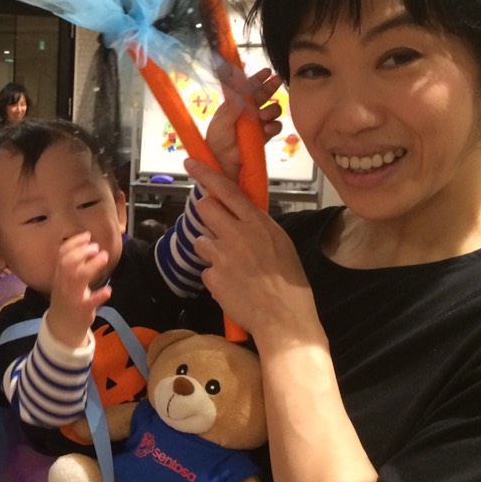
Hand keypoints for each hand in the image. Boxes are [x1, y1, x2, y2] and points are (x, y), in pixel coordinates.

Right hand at [46, 232, 111, 347]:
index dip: (73, 242)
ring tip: (104, 257)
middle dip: (82, 251)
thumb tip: (87, 247)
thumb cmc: (67, 299)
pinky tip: (108, 290)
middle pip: (68, 263)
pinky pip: (89, 302)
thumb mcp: (64, 281)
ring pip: (79, 278)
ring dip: (92, 265)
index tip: (87, 235)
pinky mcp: (81, 309)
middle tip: (96, 246)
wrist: (62, 327)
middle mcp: (63, 283)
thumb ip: (72, 265)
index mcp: (59, 275)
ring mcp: (72, 296)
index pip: (62, 254)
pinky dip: (99, 296)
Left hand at [187, 158, 317, 339]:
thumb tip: (241, 217)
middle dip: (206, 214)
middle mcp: (237, 234)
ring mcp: (222, 256)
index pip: (228, 191)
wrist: (284, 319)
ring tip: (232, 266)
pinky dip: (215, 276)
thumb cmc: (289, 282)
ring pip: (201, 240)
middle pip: (205, 209)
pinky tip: (232, 286)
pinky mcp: (212, 277)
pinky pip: (206, 269)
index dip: (206, 175)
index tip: (191, 162)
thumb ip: (258, 227)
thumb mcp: (281, 244)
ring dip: (210, 249)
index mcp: (258, 224)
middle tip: (217, 227)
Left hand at [206, 67, 283, 180]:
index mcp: (235, 105)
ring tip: (264, 115)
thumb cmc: (216, 141)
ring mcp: (257, 123)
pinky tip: (268, 129)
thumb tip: (243, 94)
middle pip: (263, 96)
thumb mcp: (221, 123)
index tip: (266, 72)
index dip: (257, 79)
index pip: (247, 89)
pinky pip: (275, 127)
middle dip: (270, 87)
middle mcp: (248, 112)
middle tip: (276, 81)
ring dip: (272, 110)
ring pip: (273, 110)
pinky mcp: (264, 136)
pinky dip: (274, 126)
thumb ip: (232, 108)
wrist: (221, 162)